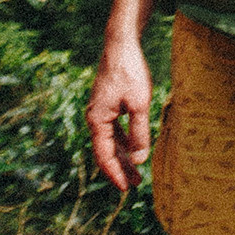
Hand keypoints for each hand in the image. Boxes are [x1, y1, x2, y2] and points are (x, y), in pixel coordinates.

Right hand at [88, 36, 152, 190]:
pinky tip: (133, 147)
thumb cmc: (130, 73)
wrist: (121, 45)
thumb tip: (140, 159)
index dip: (115, 174)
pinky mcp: (107, 104)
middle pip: (106, 151)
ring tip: (136, 171)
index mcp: (97, 121)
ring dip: (123, 156)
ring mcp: (99, 111)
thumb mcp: (139, 104)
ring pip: (110, 141)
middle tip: (135, 185)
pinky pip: (113, 129)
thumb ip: (139, 132)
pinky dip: (122, 141)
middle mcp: (94, 118)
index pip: (104, 156)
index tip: (127, 188)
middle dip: (120, 169)